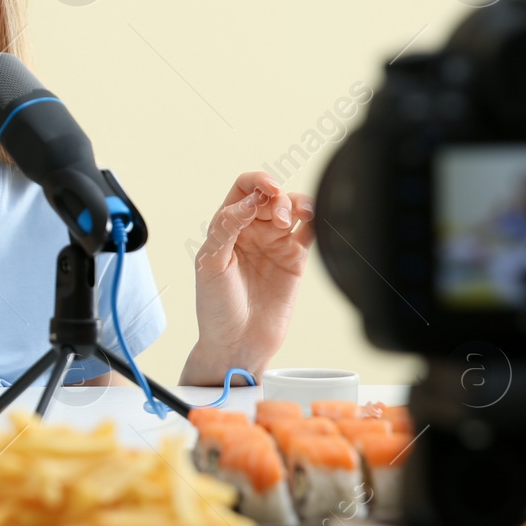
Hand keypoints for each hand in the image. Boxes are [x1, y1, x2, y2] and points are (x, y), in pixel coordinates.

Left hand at [181, 172, 315, 385]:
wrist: (237, 343)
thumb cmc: (216, 307)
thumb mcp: (210, 265)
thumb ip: (226, 229)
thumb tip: (248, 202)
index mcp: (226, 227)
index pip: (244, 189)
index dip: (257, 181)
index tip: (268, 189)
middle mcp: (251, 231)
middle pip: (271, 196)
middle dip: (277, 199)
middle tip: (279, 220)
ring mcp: (275, 244)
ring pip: (293, 208)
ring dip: (297, 205)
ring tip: (295, 219)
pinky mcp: (295, 260)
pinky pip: (308, 232)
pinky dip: (314, 221)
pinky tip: (311, 222)